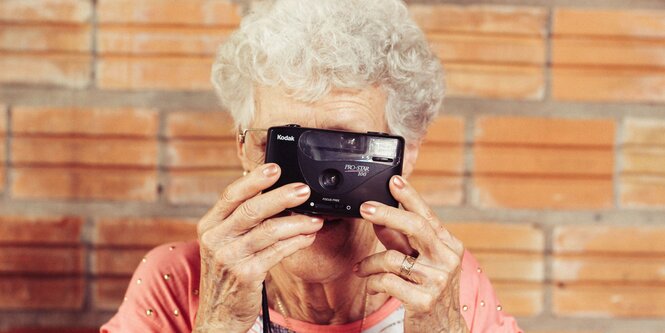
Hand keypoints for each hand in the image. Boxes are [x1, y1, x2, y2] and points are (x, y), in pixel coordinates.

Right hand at [194, 163, 322, 332]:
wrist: (218, 315)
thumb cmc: (227, 274)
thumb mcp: (225, 244)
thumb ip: (242, 222)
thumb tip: (276, 195)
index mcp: (209, 226)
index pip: (231, 195)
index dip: (254, 180)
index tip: (275, 167)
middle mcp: (215, 239)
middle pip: (252, 210)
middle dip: (281, 197)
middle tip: (304, 190)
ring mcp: (229, 258)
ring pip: (269, 231)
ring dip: (297, 222)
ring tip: (316, 218)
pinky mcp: (246, 275)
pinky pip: (277, 252)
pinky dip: (296, 242)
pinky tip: (308, 237)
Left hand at [355, 175, 468, 332]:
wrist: (443, 330)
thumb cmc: (429, 292)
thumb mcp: (418, 262)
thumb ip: (401, 241)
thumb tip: (379, 219)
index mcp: (448, 246)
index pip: (427, 215)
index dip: (410, 196)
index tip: (394, 180)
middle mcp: (447, 259)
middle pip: (416, 227)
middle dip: (387, 214)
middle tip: (364, 208)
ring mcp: (437, 280)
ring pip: (392, 258)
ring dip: (369, 263)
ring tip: (361, 269)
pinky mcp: (424, 300)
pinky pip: (387, 281)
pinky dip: (373, 282)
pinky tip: (371, 287)